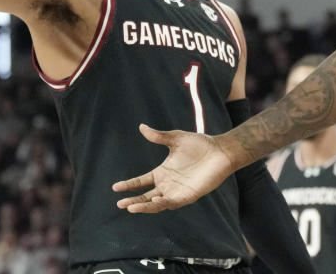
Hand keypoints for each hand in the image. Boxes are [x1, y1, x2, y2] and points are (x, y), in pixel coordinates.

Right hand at [112, 124, 236, 212]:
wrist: (220, 150)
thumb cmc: (200, 144)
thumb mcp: (176, 139)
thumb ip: (159, 136)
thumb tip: (142, 127)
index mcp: (162, 172)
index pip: (141, 182)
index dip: (129, 185)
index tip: (115, 187)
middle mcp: (167, 184)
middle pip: (146, 196)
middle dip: (133, 201)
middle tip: (120, 204)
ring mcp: (177, 191)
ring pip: (157, 203)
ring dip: (145, 206)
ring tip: (132, 207)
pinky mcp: (189, 196)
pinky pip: (173, 203)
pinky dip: (164, 203)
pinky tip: (155, 200)